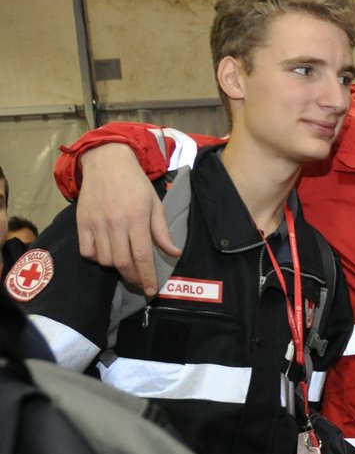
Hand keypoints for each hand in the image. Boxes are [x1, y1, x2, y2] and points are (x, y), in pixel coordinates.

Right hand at [77, 143, 178, 294]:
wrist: (107, 161)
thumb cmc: (136, 183)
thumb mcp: (155, 204)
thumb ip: (162, 231)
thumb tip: (174, 254)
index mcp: (137, 219)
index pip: (142, 256)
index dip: (147, 277)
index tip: (150, 291)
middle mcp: (115, 223)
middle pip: (122, 262)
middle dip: (133, 277)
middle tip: (139, 281)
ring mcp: (96, 223)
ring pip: (105, 259)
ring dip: (116, 268)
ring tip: (125, 265)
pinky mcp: (81, 221)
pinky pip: (87, 250)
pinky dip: (96, 257)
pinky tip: (106, 254)